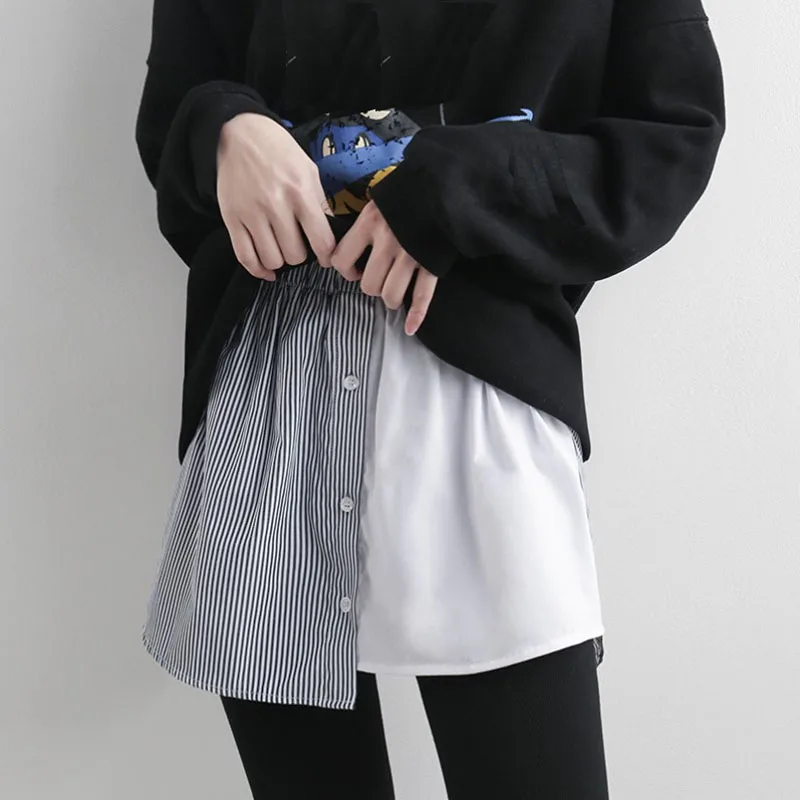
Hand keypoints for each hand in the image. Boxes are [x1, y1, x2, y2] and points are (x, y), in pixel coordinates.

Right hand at [217, 113, 336, 279]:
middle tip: (299, 245)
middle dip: (301, 255)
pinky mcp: (232, 218)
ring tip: (282, 249)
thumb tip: (331, 234)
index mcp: (299, 192)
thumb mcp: (308, 170)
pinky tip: (267, 269)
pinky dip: (258, 269)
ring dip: (280, 260)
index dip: (327, 256)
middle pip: (295, 255)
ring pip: (272, 260)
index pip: (321, 241)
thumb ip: (319, 203)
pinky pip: (245, 256)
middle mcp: (275, 204)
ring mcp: (251, 213)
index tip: (326, 258)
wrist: (239, 133)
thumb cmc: (278, 151)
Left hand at [329, 201, 437, 335]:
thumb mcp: (379, 201)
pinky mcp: (432, 264)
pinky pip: (422, 296)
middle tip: (377, 279)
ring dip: (390, 298)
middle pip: (368, 285)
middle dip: (371, 287)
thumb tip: (349, 248)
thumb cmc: (408, 194)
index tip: (353, 267)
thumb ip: (364, 224)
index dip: (345, 269)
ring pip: (391, 295)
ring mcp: (411, 256)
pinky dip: (416, 315)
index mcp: (370, 224)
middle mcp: (387, 243)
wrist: (445, 186)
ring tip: (393, 291)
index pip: (342, 260)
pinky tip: (410, 327)